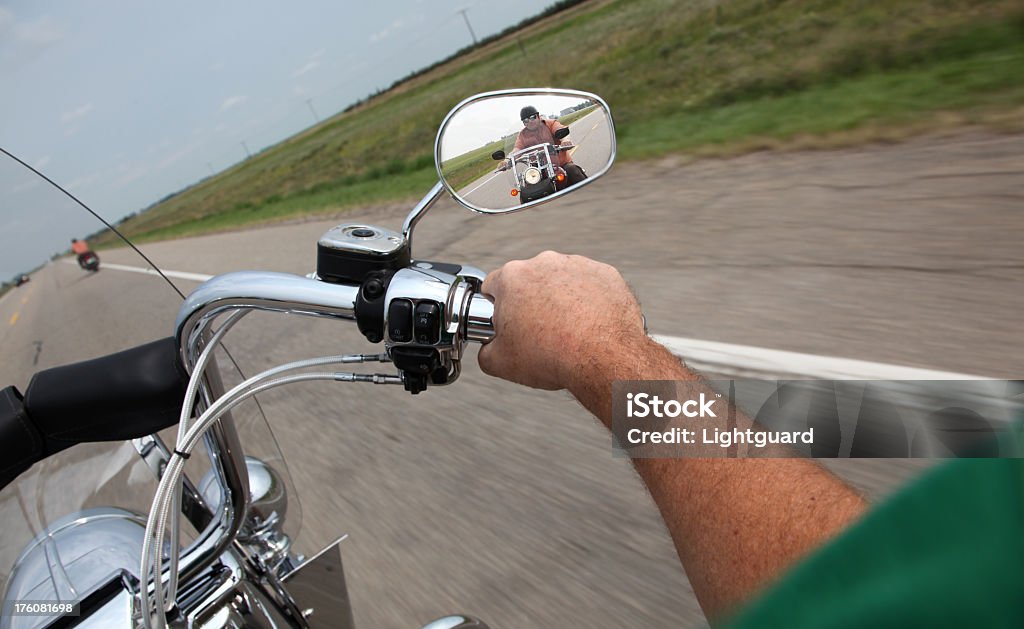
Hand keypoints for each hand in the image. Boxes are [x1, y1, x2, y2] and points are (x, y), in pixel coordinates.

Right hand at [477, 251, 647, 392]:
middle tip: (538, 332)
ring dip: (561, 299)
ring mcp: (577, 265)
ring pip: (561, 281)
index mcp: (512, 277)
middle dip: (531, 303)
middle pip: (529, 281)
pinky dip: (589, 300)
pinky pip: (590, 284)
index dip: (497, 308)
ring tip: (567, 331)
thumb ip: (486, 351)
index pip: (493, 286)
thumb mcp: (500, 363)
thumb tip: (489, 350)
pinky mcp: (604, 273)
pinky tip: (589, 324)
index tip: (507, 323)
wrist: (604, 358)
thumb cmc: (555, 355)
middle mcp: (544, 263)